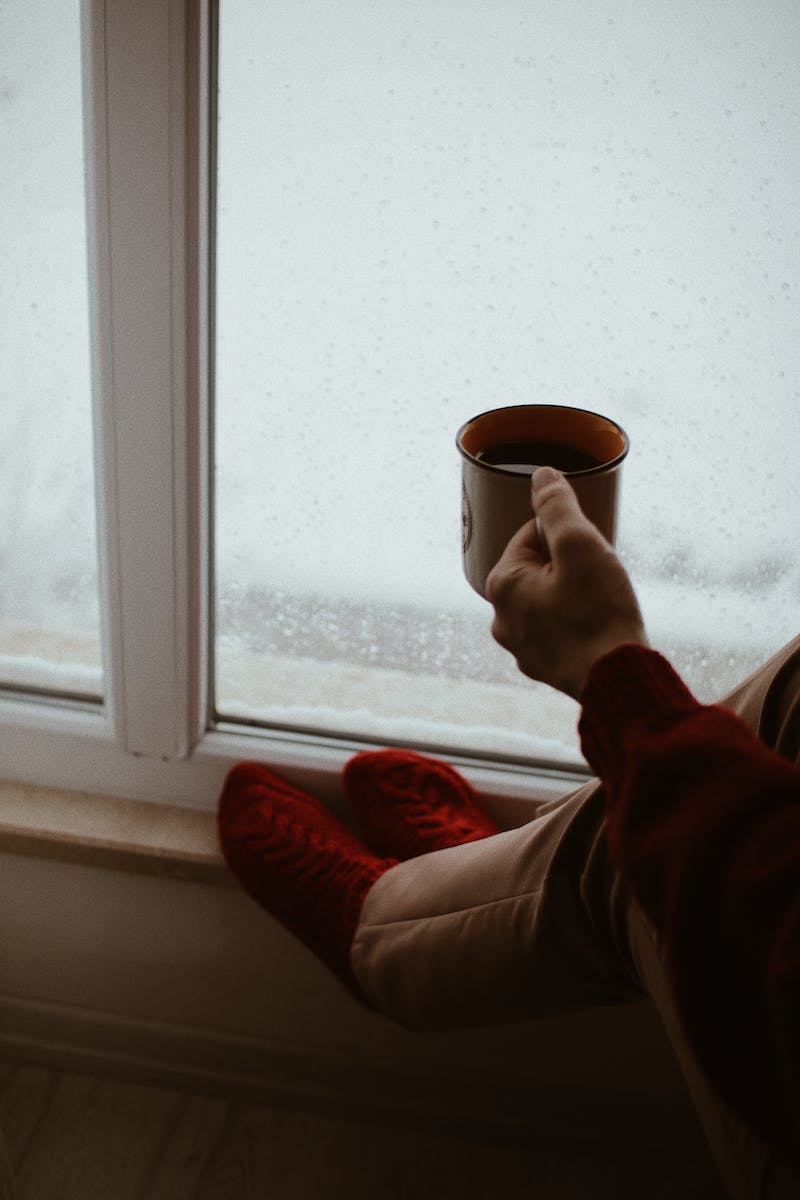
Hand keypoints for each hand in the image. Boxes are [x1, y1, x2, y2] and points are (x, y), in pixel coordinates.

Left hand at [486, 466, 647, 699]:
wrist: (619, 682)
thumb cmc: (599, 613)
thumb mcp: (580, 545)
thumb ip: (557, 507)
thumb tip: (541, 475)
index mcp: (502, 585)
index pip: (531, 535)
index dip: (567, 534)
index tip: (591, 548)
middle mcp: (501, 619)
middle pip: (538, 568)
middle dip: (570, 564)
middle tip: (599, 575)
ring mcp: (522, 648)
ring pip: (548, 599)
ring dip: (574, 593)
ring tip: (601, 602)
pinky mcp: (545, 667)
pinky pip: (558, 629)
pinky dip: (577, 622)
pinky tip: (598, 628)